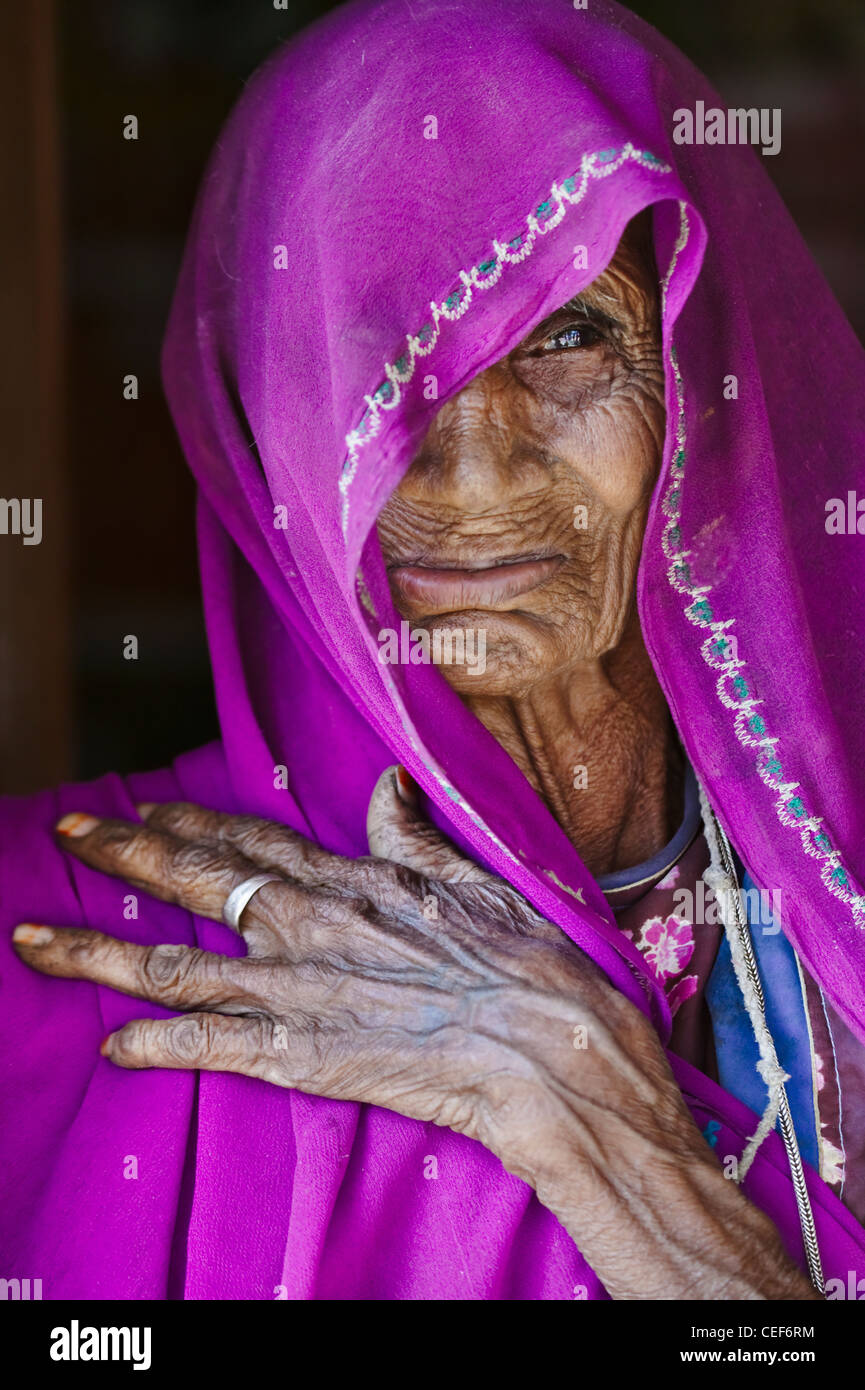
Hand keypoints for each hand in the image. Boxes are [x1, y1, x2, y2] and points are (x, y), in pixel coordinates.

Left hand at [12, 767, 815, 1299]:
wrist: (549, 1044)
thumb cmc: (523, 960)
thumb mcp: (470, 877)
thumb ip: (413, 833)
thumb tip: (388, 783)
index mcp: (350, 881)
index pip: (249, 843)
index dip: (188, 824)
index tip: (139, 808)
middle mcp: (309, 925)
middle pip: (196, 881)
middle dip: (125, 853)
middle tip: (70, 833)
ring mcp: (297, 990)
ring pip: (176, 964)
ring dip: (101, 951)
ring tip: (36, 942)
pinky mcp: (300, 1056)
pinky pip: (210, 1048)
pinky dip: (157, 1046)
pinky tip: (114, 1046)